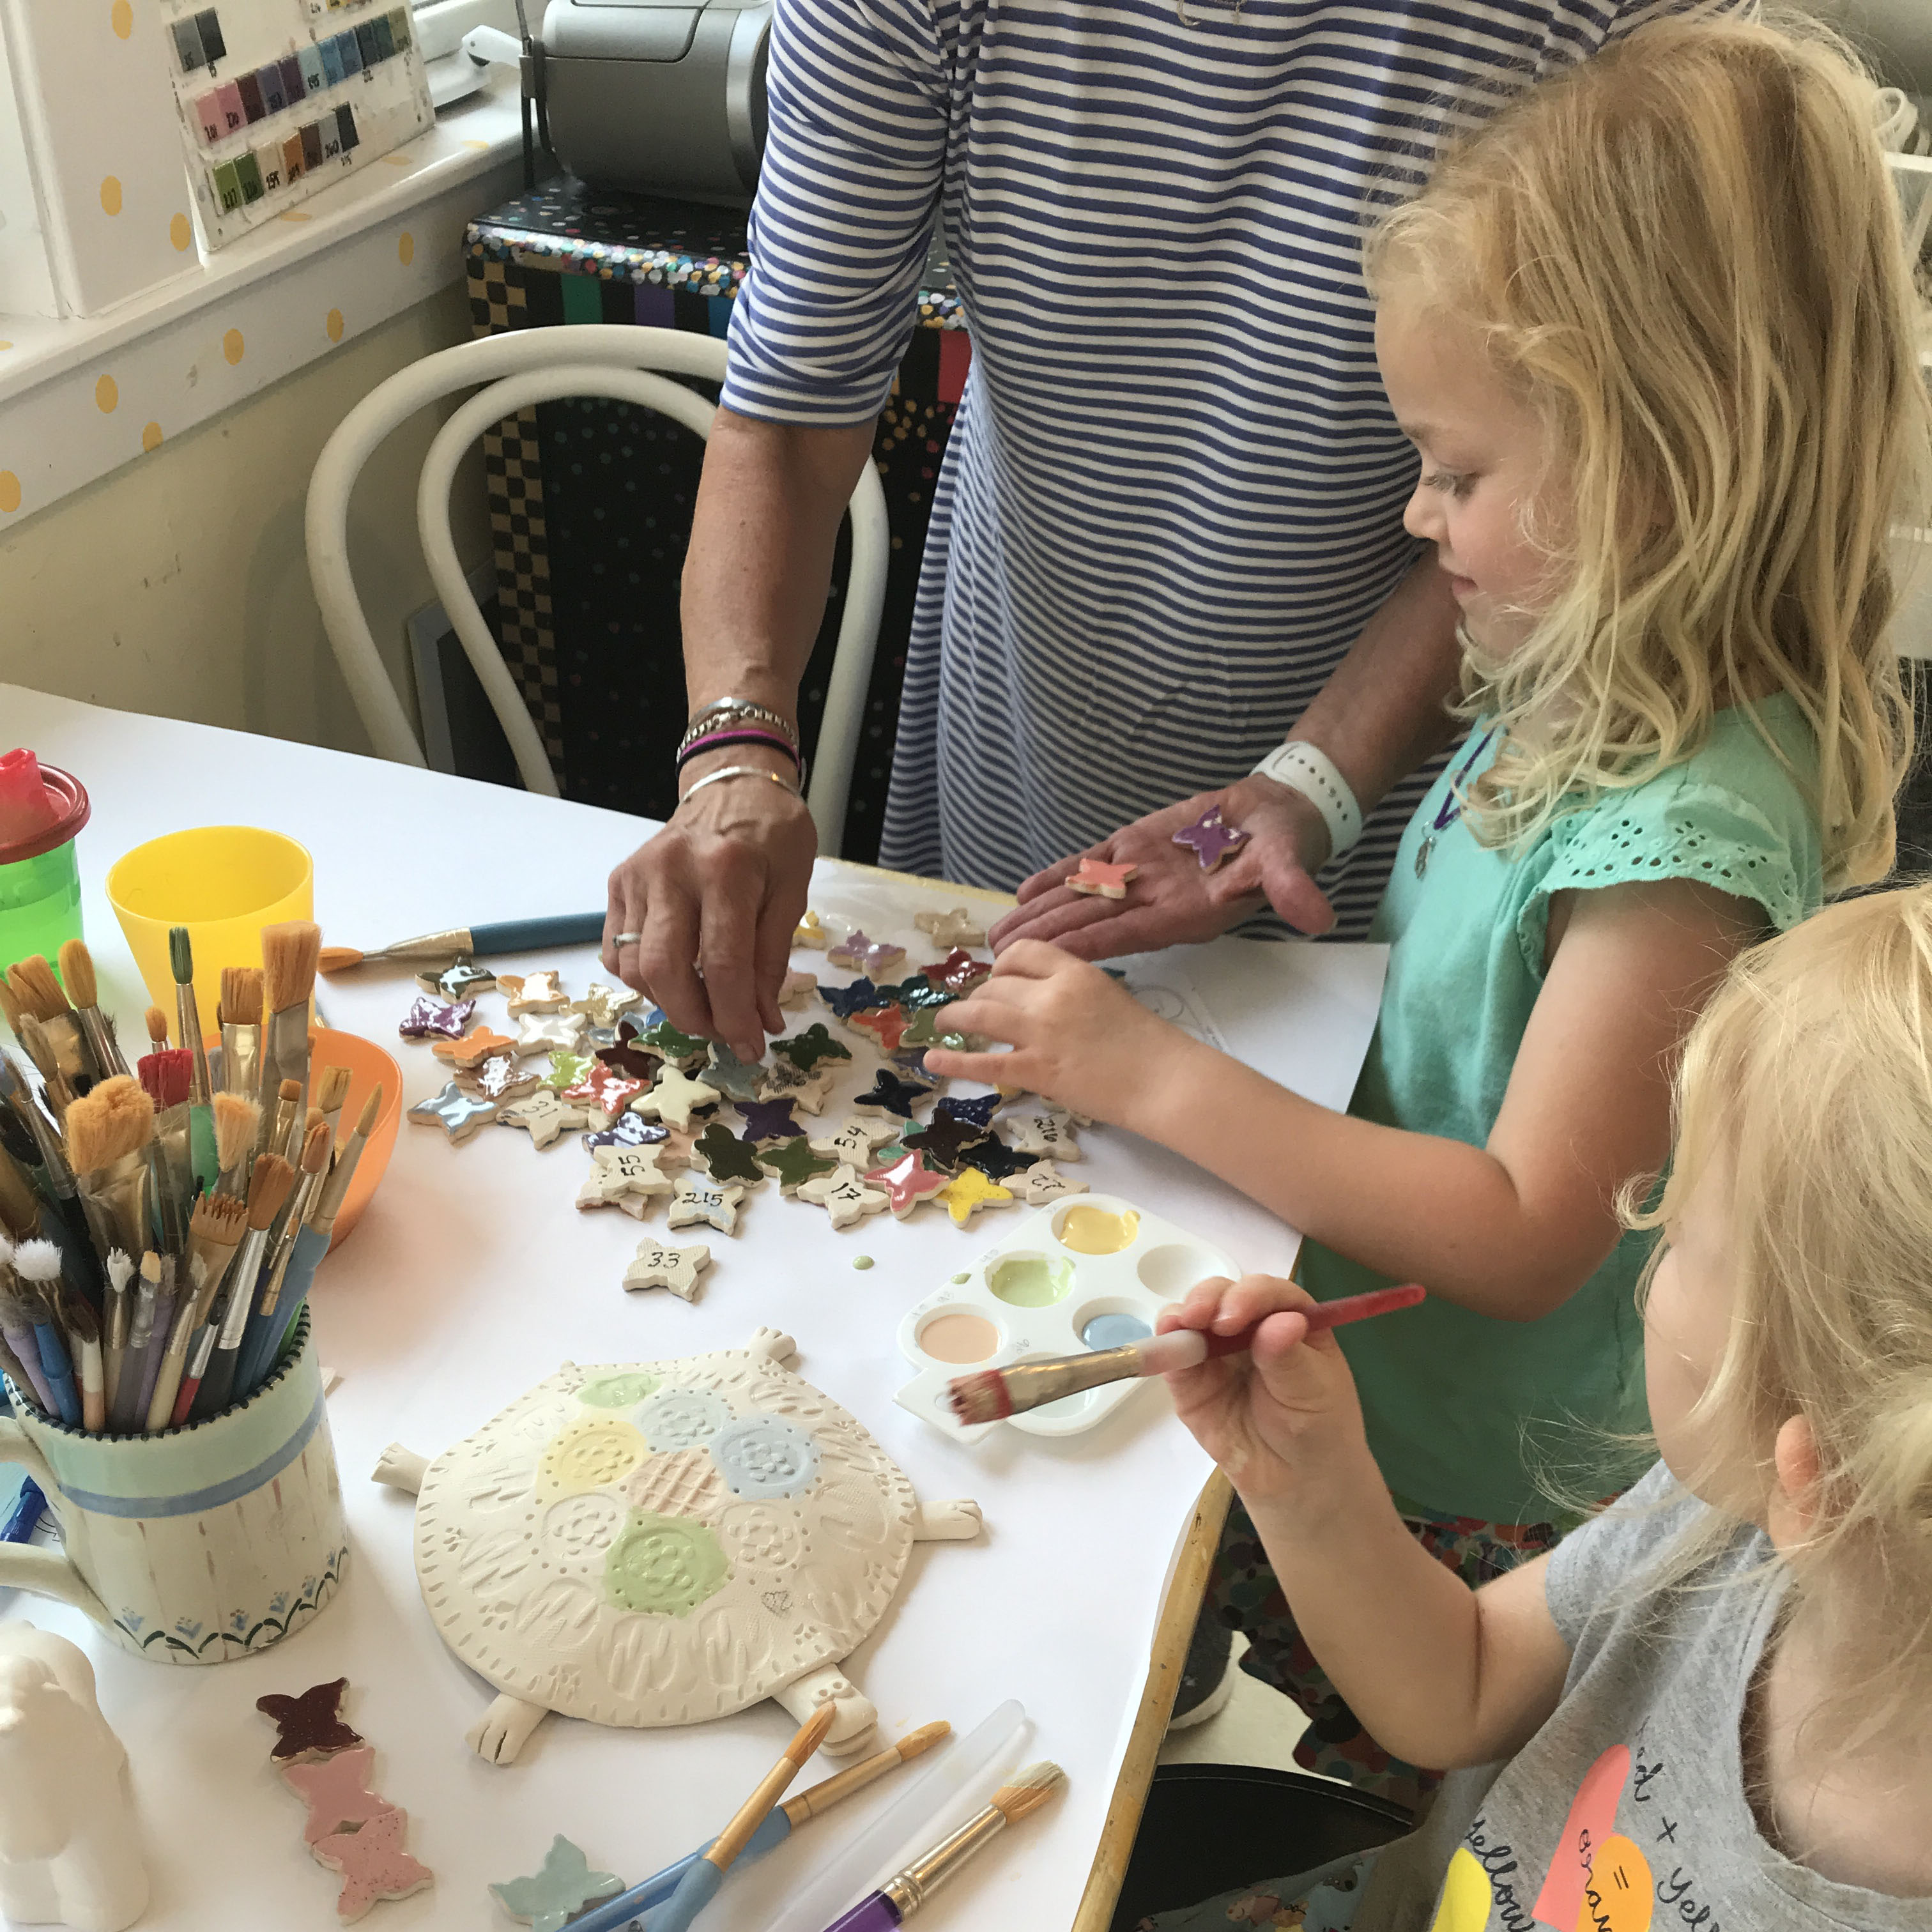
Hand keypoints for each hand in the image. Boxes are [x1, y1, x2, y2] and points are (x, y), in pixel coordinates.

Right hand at [602, 761, 815, 1061]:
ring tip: (704, 1004)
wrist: (733, 784)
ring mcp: (637, 875)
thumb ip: (772, 958)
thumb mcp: (792, 891)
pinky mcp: (618, 881)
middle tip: (723, 1031)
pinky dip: (643, 977)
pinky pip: (617, 949)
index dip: (736, 1016)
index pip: (723, 963)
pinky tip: (676, 976)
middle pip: (664, 971)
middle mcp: (671, 870)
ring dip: (668, 1001)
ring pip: (635, 966)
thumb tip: (762, 1022)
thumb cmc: (773, 836)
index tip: (751, 1045)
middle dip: (694, 1017)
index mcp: (726, 870)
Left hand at [921, 939, 1185, 1124]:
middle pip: (997, 983)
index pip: (1021, 952)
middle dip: (983, 995)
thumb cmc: (1147, 1042)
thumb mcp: (1108, 996)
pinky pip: (984, 1063)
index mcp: (1075, 971)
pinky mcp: (1036, 1070)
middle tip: (979, 1010)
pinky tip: (933, 1061)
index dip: (1002, 965)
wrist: (1164, 1079)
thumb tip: (1036, 998)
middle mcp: (1052, 995)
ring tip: (944, 1022)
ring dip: (956, 1017)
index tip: (999, 978)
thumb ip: (1071, 990)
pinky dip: (954, 1061)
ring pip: (981, 1013)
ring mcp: (1041, 1033)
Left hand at [987, 776, 1338, 960]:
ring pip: (1081, 899)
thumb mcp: (1290, 863)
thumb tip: (1317, 915)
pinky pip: (1089, 868)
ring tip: (998, 935)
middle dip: (1043, 939)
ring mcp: (1142, 878)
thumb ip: (1293, 889)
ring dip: (1040, 915)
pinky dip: (1057, 876)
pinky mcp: (1135, 850)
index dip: (1085, 944)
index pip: (1127, 934)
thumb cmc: (1283, 843)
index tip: (1044, 960)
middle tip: (995, 960)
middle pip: (1090, 923)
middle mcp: (1156, 902)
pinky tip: (1025, 890)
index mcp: (1185, 914)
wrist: (1277, 814)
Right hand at [1158, 1275, 1372, 1519]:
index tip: (1235, 1315)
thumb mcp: (1314, 1391)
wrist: (1297, 1482)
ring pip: (1192, 1316)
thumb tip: (1281, 1321)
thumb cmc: (1319, 1428)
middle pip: (1224, 1295)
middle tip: (1203, 1318)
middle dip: (1210, 1298)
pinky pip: (1173, 1356)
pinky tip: (1164, 1342)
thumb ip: (1289, 1357)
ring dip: (1181, 1313)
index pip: (1269, 1293)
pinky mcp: (1191, 1380)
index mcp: (1289, 1319)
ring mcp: (1217, 1352)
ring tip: (1179, 1324)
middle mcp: (1250, 1327)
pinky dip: (1163, 1345)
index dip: (1250, 1295)